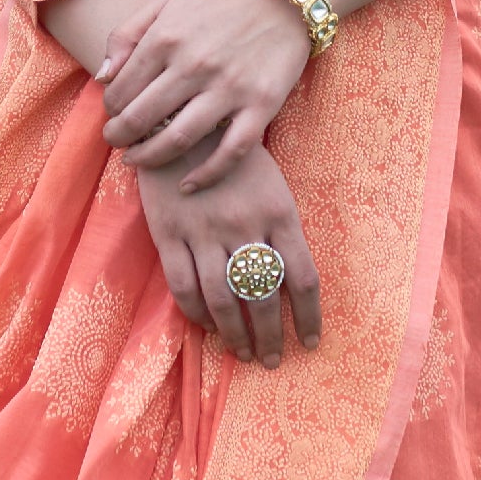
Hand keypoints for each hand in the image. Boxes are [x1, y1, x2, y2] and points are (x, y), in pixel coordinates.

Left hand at [99, 0, 310, 179]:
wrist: (281, 2)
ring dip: (150, 158)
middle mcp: (195, 64)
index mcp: (167, 37)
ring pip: (179, 139)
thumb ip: (126, 34)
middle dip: (120, 138)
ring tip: (137, 161)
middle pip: (142, 118)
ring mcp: (230, 88)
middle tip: (117, 143)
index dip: (110, 109)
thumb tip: (102, 77)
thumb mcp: (166, 3)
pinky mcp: (261, 105)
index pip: (121, 89)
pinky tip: (187, 186)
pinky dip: (207, 175)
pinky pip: (231, 151)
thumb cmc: (215, 6)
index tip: (113, 115)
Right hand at [137, 157, 321, 367]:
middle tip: (272, 359)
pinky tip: (207, 326)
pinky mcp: (169, 233)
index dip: (309, 317)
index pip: (303, 277)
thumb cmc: (233, 154)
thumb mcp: (272, 182)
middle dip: (271, 335)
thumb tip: (292, 281)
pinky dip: (197, 314)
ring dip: (236, 334)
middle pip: (264, 295)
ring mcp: (205, 231)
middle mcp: (245, 225)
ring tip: (243, 353)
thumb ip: (281, 227)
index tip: (311, 342)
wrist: (179, 120)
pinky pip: (184, 286)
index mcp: (279, 211)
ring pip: (224, 299)